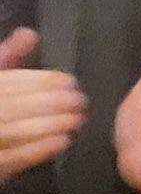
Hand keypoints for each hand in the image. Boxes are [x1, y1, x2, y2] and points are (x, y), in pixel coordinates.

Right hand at [0, 29, 85, 181]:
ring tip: (77, 119)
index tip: (68, 81)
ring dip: (49, 125)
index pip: (6, 83)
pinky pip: (14, 159)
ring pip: (14, 132)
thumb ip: (7, 58)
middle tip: (80, 101)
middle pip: (11, 107)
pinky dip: (39, 150)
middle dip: (49, 103)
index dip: (38, 81)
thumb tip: (29, 34)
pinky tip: (63, 142)